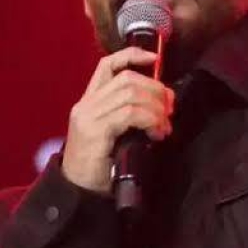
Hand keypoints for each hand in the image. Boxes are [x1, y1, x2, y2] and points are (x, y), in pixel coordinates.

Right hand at [61, 47, 173, 193]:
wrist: (78, 192)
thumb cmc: (100, 166)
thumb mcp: (114, 134)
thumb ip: (128, 115)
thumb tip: (161, 104)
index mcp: (89, 101)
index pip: (108, 65)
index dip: (132, 55)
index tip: (156, 58)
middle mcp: (87, 104)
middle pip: (127, 79)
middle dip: (155, 89)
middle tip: (170, 108)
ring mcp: (89, 117)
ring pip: (130, 93)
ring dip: (155, 107)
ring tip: (164, 125)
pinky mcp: (95, 131)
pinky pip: (129, 114)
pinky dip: (149, 119)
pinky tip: (156, 133)